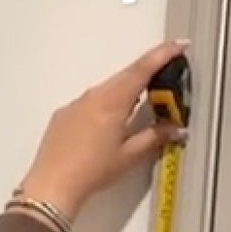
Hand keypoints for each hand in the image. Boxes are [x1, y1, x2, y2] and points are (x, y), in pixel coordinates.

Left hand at [14, 40, 189, 218]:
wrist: (51, 186)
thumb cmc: (93, 171)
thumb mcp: (129, 156)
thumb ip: (155, 137)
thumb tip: (176, 128)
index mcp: (112, 101)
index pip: (142, 70)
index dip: (162, 55)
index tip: (179, 45)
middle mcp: (92, 96)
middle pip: (125, 76)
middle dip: (148, 73)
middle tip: (168, 76)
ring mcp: (75, 104)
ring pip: (107, 89)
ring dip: (127, 90)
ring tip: (144, 101)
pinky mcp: (63, 115)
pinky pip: (91, 101)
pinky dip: (107, 102)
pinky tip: (112, 120)